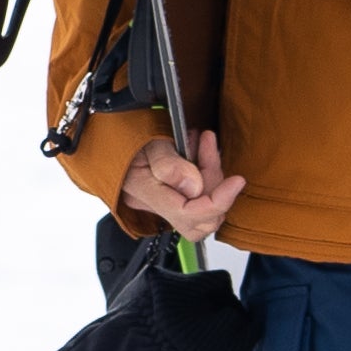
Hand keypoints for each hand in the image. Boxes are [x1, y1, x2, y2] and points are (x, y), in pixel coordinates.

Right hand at [120, 125, 244, 240]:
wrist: (113, 130)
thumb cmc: (127, 131)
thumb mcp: (149, 140)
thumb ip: (170, 165)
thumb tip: (195, 187)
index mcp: (144, 192)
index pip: (188, 214)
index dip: (218, 202)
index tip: (236, 181)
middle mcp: (152, 204)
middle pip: (200, 220)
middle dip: (216, 187)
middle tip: (209, 152)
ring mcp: (162, 204)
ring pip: (204, 209)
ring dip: (212, 175)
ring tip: (203, 143)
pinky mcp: (172, 198)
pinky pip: (198, 199)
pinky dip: (207, 175)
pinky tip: (201, 150)